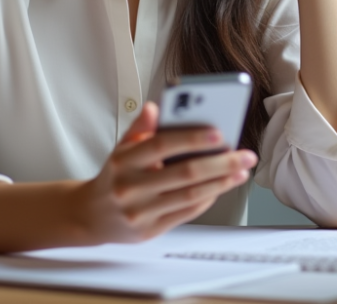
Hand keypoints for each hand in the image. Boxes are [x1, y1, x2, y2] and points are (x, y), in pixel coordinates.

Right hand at [72, 102, 256, 243]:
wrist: (91, 215)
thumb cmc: (114, 176)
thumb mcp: (121, 148)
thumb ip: (140, 127)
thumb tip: (155, 107)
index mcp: (124, 161)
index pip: (162, 145)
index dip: (192, 138)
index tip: (219, 133)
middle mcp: (131, 187)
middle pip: (184, 173)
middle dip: (221, 163)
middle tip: (245, 155)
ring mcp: (140, 211)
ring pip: (190, 195)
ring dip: (221, 182)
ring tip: (241, 171)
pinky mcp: (150, 230)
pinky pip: (186, 213)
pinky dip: (208, 198)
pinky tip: (221, 187)